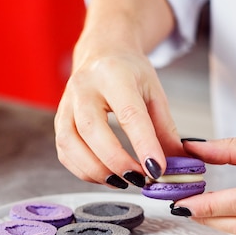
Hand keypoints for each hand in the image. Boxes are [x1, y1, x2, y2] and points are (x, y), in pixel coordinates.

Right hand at [54, 49, 184, 187]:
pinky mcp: (58, 121)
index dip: (143, 144)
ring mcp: (66, 104)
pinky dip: (84, 171)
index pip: (128, 114)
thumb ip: (165, 130)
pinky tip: (106, 175)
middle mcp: (83, 88)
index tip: (157, 169)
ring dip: (97, 171)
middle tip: (139, 178)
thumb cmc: (129, 73)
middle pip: (91, 130)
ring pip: (71, 145)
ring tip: (123, 181)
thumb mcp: (154, 92)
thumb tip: (177, 164)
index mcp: (113, 75)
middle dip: (116, 161)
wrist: (101, 53)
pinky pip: (65, 153)